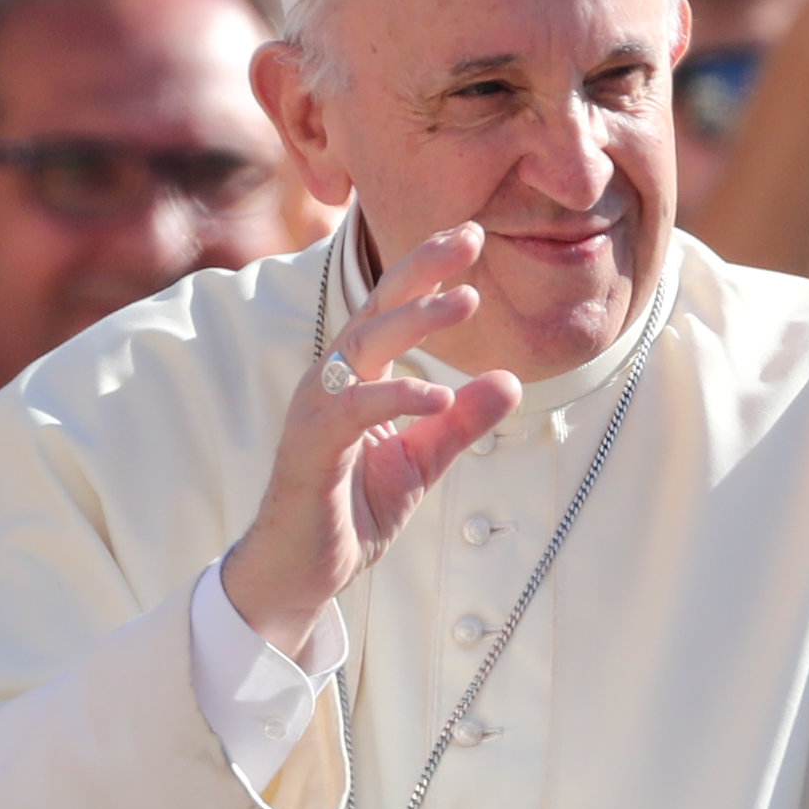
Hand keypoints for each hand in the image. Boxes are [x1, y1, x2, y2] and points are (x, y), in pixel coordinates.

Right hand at [216, 223, 522, 652]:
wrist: (299, 573)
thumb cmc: (350, 511)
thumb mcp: (420, 462)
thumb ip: (460, 422)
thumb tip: (510, 381)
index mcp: (353, 377)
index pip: (390, 308)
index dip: (426, 270)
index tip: (469, 234)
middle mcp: (329, 382)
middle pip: (373, 307)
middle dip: (420, 268)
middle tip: (468, 236)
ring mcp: (316, 412)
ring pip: (361, 346)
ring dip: (412, 320)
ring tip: (464, 301)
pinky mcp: (311, 449)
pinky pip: (353, 410)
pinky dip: (396, 397)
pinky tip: (438, 395)